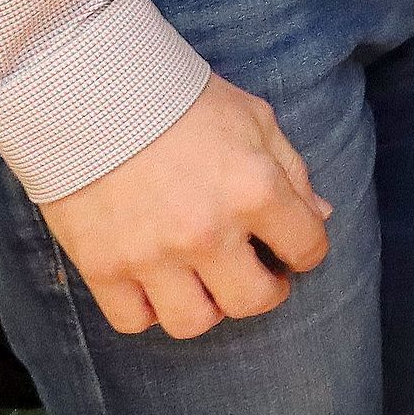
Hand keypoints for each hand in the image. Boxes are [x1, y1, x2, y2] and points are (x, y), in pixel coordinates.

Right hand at [34, 74, 330, 339]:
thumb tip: (321, 216)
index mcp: (254, 190)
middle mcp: (207, 232)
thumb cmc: (182, 101)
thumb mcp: (255, 120)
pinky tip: (154, 282)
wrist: (92, 92)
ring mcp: (152, 255)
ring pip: (193, 322)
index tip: (293, 248)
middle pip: (253, 301)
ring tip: (202, 280)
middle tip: (254, 272)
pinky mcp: (102, 267)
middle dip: (264, 290)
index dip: (306, 251)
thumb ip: (292, 172)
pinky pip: (133, 320)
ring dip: (205, 306)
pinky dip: (147, 309)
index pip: (307, 248)